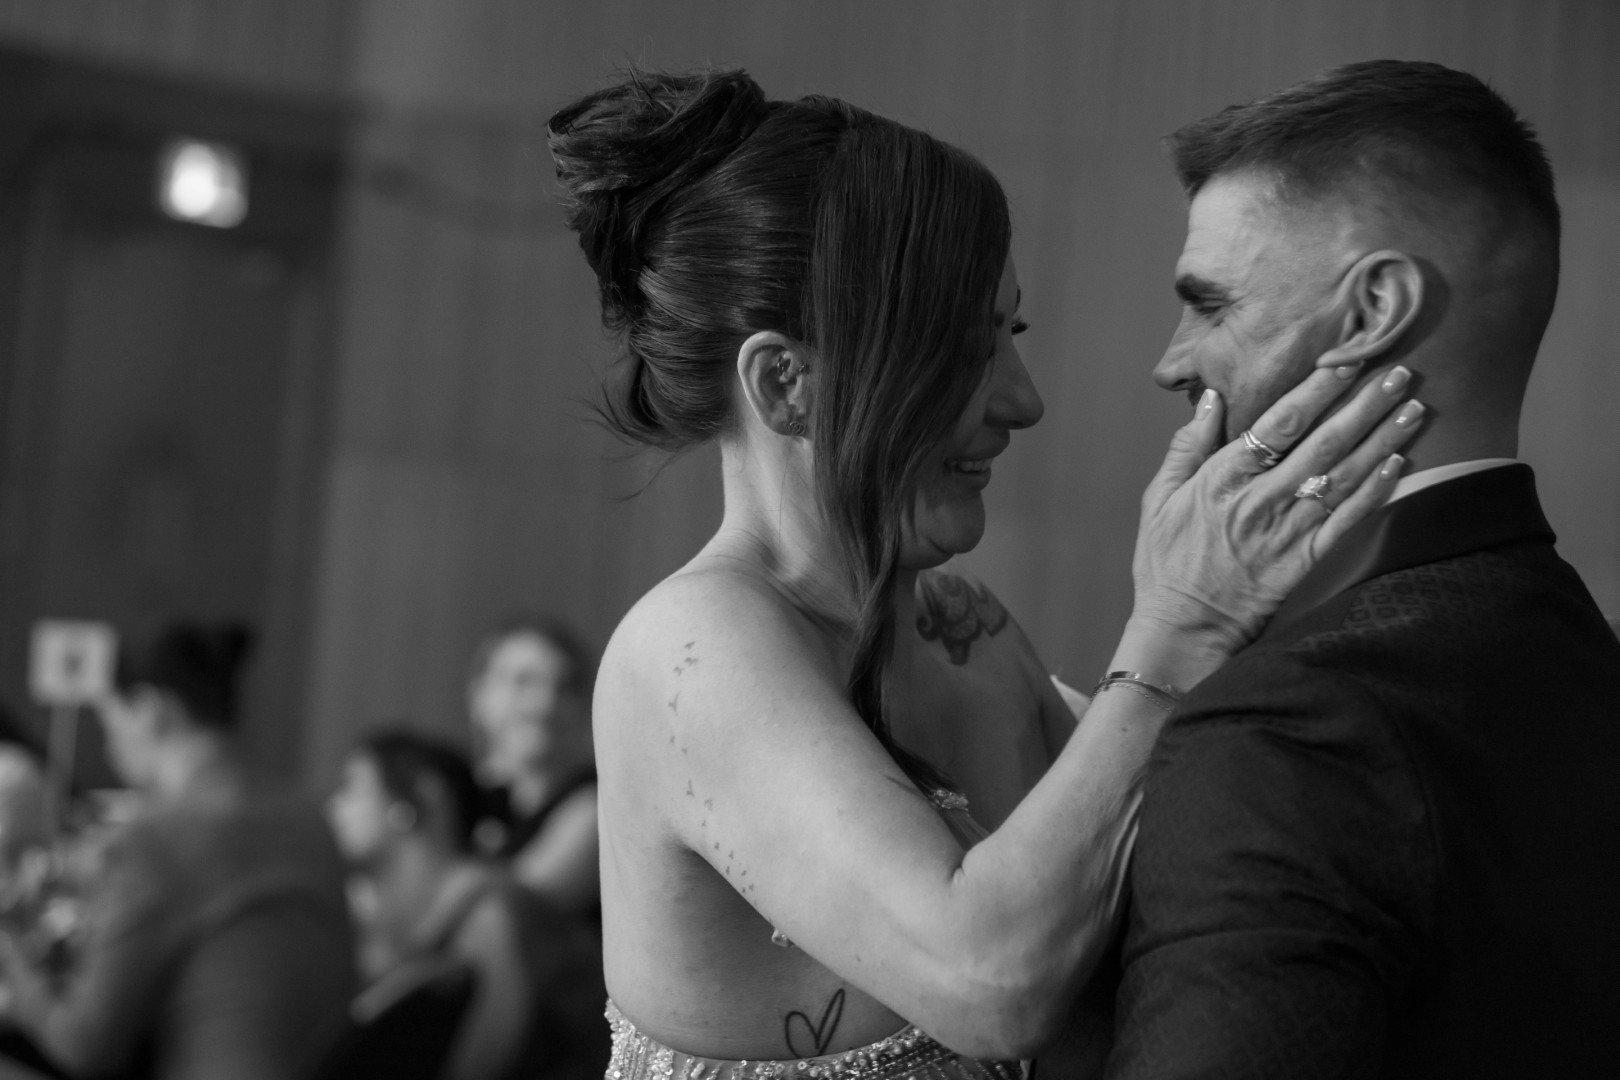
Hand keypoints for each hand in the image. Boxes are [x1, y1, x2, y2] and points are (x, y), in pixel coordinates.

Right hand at [1130, 362, 1421, 668]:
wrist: (1182, 629)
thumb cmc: (1166, 562)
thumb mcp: (1158, 498)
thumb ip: (1187, 446)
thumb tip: (1214, 398)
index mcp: (1221, 480)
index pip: (1277, 424)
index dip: (1315, 390)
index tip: (1344, 360)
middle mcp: (1259, 501)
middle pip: (1321, 444)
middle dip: (1363, 405)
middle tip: (1398, 372)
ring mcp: (1285, 532)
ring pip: (1342, 477)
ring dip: (1381, 440)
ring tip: (1413, 407)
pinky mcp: (1304, 561)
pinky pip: (1347, 521)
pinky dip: (1375, 491)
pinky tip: (1400, 464)